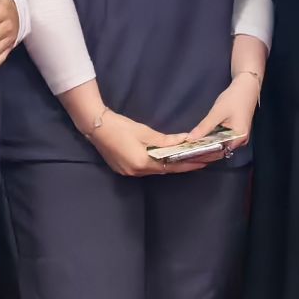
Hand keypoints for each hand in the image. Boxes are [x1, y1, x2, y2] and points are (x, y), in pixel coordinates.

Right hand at [87, 110, 215, 177]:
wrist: (95, 126)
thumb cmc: (120, 127)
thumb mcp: (145, 132)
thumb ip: (165, 140)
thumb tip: (185, 140)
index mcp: (142, 163)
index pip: (171, 166)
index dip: (188, 165)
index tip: (203, 162)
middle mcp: (136, 172)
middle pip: (164, 170)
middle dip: (182, 165)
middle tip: (199, 160)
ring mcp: (128, 172)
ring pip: (155, 169)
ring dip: (169, 164)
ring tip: (186, 159)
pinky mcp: (123, 169)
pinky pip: (145, 168)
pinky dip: (157, 163)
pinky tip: (165, 158)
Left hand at [189, 72, 261, 154]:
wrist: (246, 87)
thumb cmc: (234, 98)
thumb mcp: (217, 113)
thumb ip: (204, 127)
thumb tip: (190, 138)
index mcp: (239, 138)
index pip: (220, 151)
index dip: (205, 154)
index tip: (190, 154)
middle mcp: (240, 141)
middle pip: (220, 150)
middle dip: (205, 151)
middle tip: (188, 150)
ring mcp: (238, 137)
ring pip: (220, 145)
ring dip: (208, 145)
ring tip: (192, 147)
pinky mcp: (235, 132)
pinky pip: (222, 139)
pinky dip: (212, 139)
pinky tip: (202, 138)